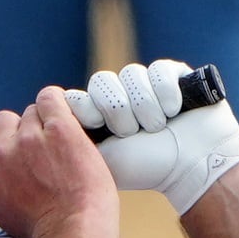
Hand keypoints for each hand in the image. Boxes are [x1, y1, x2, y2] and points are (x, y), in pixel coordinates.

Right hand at [0, 86, 117, 237]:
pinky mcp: (59, 128)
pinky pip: (51, 98)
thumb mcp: (1, 210)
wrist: (75, 235)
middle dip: (20, 133)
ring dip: (45, 125)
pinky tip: (71, 123)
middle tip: (43, 158)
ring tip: (64, 152)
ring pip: (32, 112)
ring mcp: (29, 138)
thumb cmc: (43, 232)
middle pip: (3, 121)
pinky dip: (60, 106)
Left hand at [66, 59, 238, 214]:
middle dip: (117, 110)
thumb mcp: (100, 157)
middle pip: (102, 81)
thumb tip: (47, 122)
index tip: (98, 126)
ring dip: (144, 106)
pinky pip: (158, 69)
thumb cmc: (145, 167)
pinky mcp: (173, 75)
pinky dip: (166, 93)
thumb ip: (71, 140)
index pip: (79, 94)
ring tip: (156, 128)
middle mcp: (121, 95)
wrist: (191, 167)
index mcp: (100, 113)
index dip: (88, 108)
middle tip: (131, 133)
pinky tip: (174, 111)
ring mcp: (146, 84)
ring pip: (131, 74)